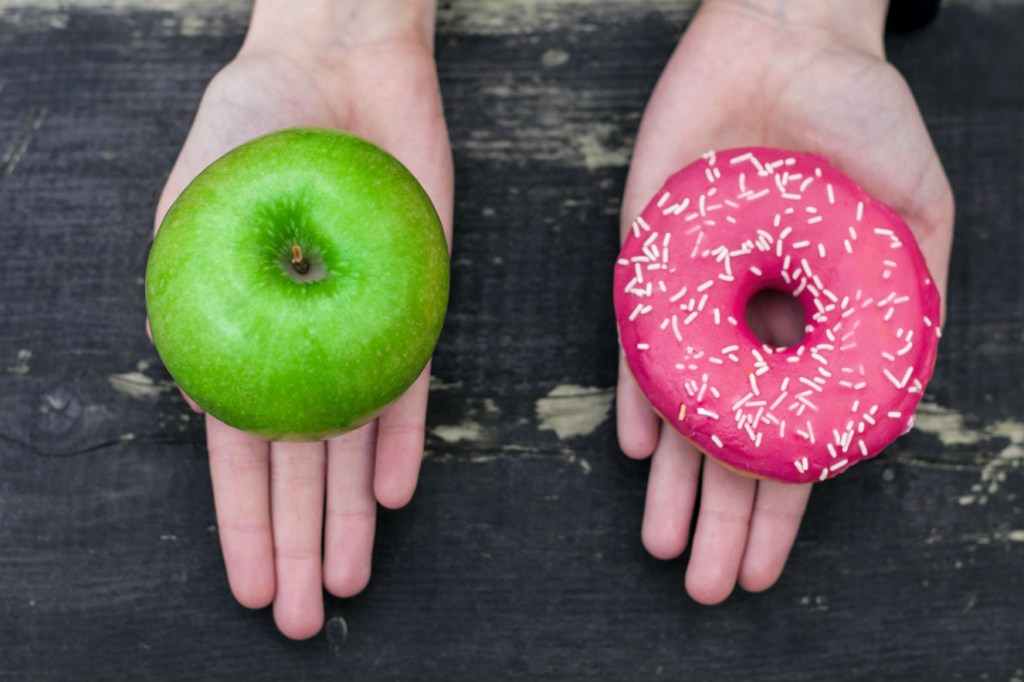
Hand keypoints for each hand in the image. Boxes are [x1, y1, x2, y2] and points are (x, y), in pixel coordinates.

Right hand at [152, 0, 451, 638]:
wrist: (339, 66)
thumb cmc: (251, 125)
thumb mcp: (196, 210)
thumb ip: (197, 300)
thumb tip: (201, 398)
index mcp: (237, 336)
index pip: (237, 450)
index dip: (242, 523)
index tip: (250, 586)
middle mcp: (301, 345)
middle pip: (298, 465)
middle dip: (298, 543)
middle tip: (304, 619)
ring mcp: (360, 330)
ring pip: (354, 442)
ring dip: (348, 514)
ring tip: (348, 580)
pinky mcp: (416, 304)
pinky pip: (410, 383)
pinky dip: (403, 439)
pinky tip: (392, 494)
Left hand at [617, 0, 952, 602]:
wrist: (787, 40)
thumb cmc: (864, 117)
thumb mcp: (916, 212)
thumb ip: (909, 299)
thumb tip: (895, 388)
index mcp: (811, 327)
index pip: (791, 436)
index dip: (781, 507)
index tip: (767, 567)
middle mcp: (749, 324)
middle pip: (730, 440)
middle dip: (721, 516)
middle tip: (706, 586)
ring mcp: (696, 297)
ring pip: (681, 405)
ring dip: (674, 480)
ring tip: (665, 544)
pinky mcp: (648, 257)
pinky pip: (638, 338)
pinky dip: (639, 392)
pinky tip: (641, 449)